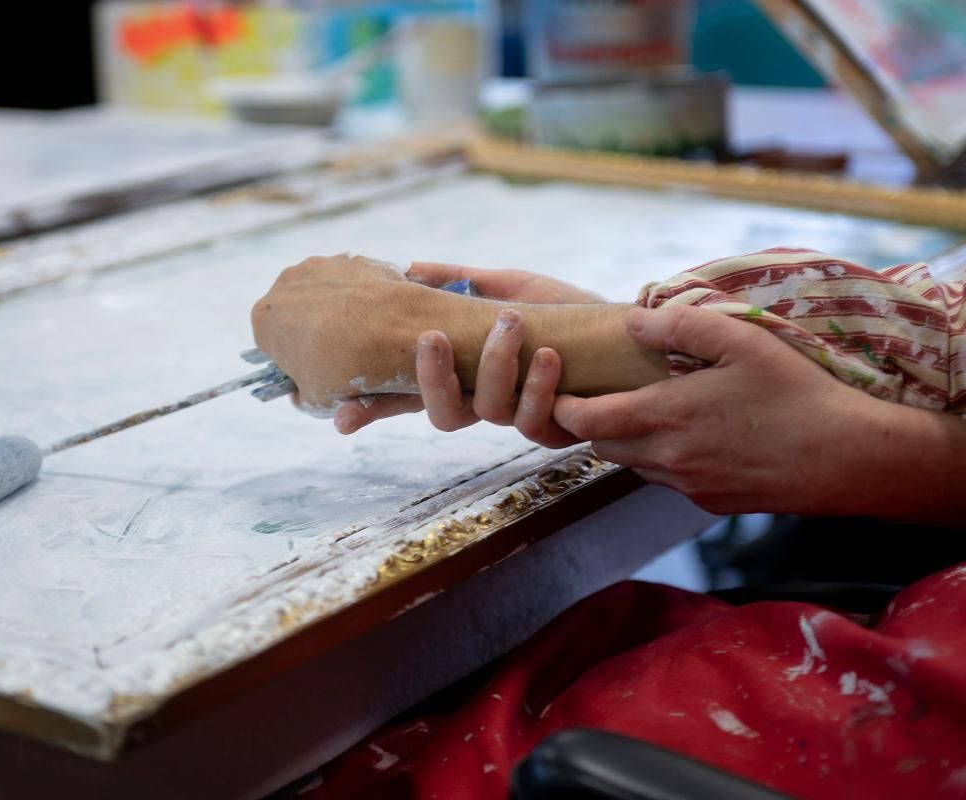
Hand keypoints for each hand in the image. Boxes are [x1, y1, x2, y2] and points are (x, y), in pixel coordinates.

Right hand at [251, 253, 414, 411]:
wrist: (389, 332)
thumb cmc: (343, 370)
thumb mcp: (314, 400)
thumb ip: (300, 394)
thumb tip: (301, 391)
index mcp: (264, 317)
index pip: (271, 339)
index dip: (292, 356)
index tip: (314, 368)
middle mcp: (286, 282)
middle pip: (297, 309)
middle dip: (313, 327)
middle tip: (341, 353)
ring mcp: (321, 265)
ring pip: (326, 291)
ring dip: (339, 308)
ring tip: (365, 334)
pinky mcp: (355, 257)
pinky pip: (356, 280)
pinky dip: (365, 294)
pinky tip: (381, 316)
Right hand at [334, 262, 602, 435]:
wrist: (626, 330)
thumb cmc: (564, 310)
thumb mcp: (505, 287)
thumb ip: (457, 281)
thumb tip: (410, 268)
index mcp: (466, 374)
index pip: (410, 397)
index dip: (372, 410)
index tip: (339, 417)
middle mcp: (486, 402)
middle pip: (440, 414)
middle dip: (431, 378)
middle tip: (430, 338)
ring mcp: (520, 417)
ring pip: (487, 413)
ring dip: (494, 366)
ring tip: (511, 323)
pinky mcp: (560, 427)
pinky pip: (535, 423)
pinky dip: (537, 389)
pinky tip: (546, 357)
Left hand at [551, 304, 876, 515]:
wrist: (847, 459)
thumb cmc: (795, 392)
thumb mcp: (739, 340)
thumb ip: (678, 325)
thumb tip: (630, 322)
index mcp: (664, 418)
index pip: (585, 421)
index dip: (562, 407)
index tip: (559, 389)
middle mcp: (668, 460)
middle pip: (602, 446)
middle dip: (596, 421)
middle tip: (606, 390)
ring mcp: (689, 486)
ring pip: (635, 465)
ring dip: (631, 439)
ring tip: (653, 406)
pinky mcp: (712, 502)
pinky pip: (669, 479)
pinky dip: (666, 457)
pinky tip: (697, 432)